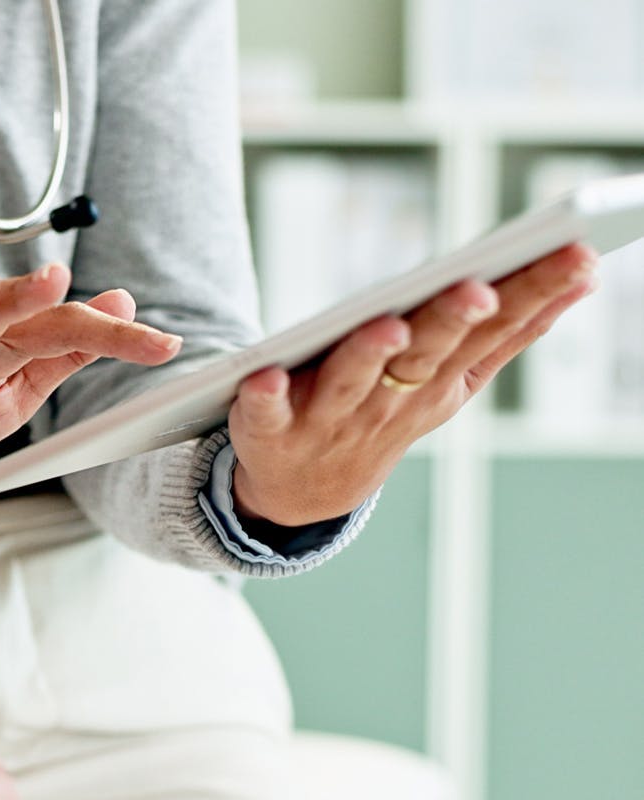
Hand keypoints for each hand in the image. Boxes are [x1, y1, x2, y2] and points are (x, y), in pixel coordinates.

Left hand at [228, 244, 598, 525]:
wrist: (303, 491)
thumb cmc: (387, 410)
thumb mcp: (453, 377)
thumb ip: (509, 330)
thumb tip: (584, 272)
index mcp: (438, 378)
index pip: (491, 331)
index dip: (532, 296)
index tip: (575, 257)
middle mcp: (390, 399)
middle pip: (424, 353)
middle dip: (452, 320)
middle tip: (477, 287)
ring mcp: (329, 417)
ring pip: (352, 381)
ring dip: (368, 354)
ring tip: (388, 325)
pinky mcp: (268, 428)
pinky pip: (266, 411)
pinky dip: (266, 395)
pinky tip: (267, 375)